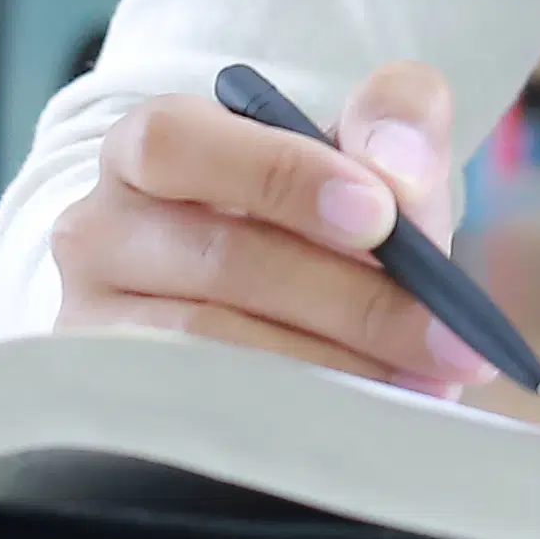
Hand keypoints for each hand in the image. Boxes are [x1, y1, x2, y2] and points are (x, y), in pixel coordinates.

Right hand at [43, 61, 489, 394]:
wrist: (281, 302)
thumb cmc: (319, 214)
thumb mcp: (363, 149)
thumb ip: (395, 119)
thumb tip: (396, 172)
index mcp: (148, 147)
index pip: (178, 143)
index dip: (278, 177)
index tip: (379, 216)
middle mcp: (98, 232)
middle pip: (218, 261)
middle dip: (350, 299)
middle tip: (445, 334)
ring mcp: (93, 329)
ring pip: (211, 350)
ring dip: (333, 368)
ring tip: (423, 381)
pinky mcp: (111, 410)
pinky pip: (203, 418)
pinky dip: (294, 419)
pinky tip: (362, 418)